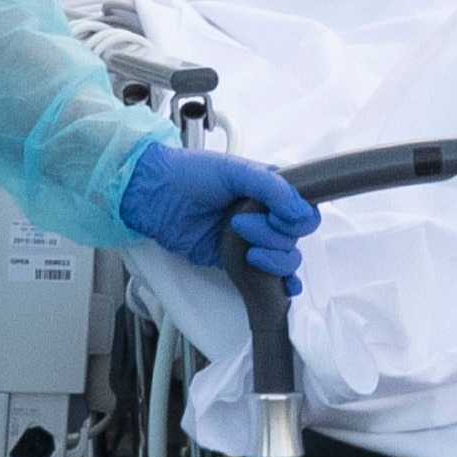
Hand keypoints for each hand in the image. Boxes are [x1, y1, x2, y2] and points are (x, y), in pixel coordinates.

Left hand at [119, 143, 320, 291]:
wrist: (153, 196)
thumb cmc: (189, 174)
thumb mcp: (234, 170)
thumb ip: (272, 188)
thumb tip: (300, 211)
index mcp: (270, 189)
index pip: (303, 210)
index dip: (295, 218)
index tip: (277, 216)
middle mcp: (265, 215)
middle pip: (294, 237)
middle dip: (273, 236)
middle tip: (241, 224)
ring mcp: (252, 240)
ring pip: (286, 258)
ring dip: (274, 260)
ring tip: (249, 252)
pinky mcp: (237, 261)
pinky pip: (269, 275)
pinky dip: (281, 283)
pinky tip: (284, 287)